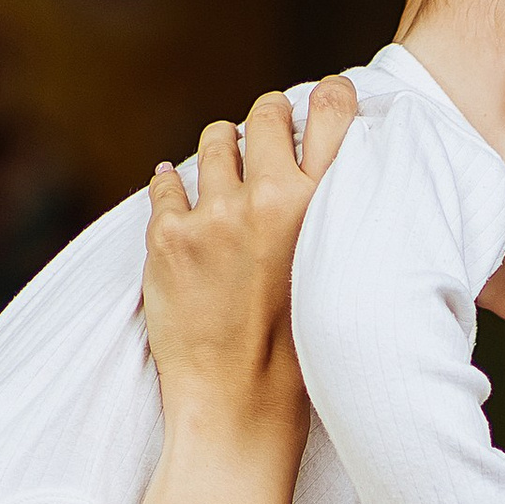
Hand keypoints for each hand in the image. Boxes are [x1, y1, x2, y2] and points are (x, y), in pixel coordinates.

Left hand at [143, 78, 359, 441]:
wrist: (242, 407)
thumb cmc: (301, 353)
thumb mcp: (338, 275)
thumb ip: (329, 218)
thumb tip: (316, 169)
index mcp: (325, 208)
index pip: (332, 111)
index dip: (327, 95)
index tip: (324, 97)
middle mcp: (272, 200)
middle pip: (266, 115)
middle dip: (265, 120)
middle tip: (264, 139)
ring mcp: (215, 216)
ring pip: (213, 141)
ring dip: (219, 152)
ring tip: (223, 178)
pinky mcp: (168, 237)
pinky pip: (166, 183)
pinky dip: (172, 190)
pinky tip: (180, 202)